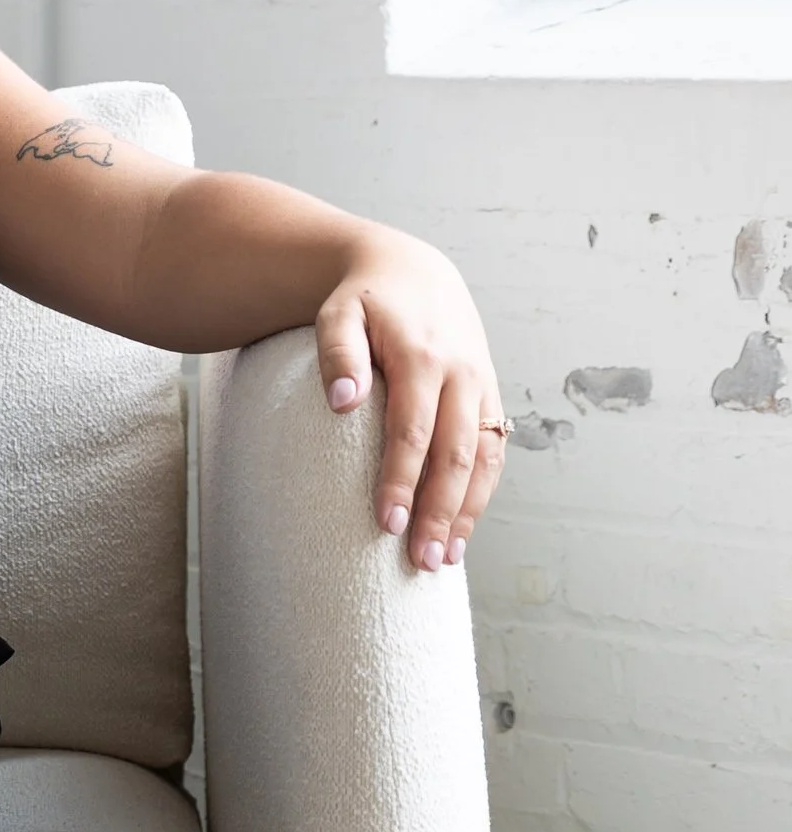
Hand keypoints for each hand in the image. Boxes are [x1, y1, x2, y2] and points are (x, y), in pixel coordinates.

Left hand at [315, 238, 505, 572]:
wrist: (412, 270)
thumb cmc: (365, 299)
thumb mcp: (339, 311)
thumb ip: (338, 353)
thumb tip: (341, 402)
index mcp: (424, 356)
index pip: (413, 430)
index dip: (402, 479)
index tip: (387, 523)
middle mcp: (462, 374)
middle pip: (455, 455)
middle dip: (439, 511)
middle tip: (420, 561)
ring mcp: (481, 386)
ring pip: (484, 459)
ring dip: (467, 512)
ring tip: (444, 559)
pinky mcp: (490, 395)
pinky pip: (494, 451)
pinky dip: (482, 492)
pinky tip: (462, 527)